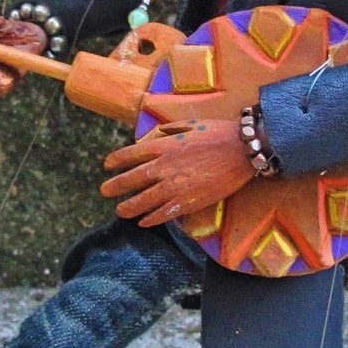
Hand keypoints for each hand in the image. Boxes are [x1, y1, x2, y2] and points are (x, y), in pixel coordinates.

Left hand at [100, 118, 254, 227]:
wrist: (242, 150)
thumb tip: (154, 136)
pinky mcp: (188, 201)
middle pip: (132, 179)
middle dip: (115, 186)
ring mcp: (175, 186)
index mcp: (164, 145)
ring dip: (129, 207)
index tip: (107, 165)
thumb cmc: (218, 133)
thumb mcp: (189, 124)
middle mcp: (164, 166)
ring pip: (144, 200)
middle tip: (104, 191)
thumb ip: (168, 131)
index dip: (116, 160)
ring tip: (120, 211)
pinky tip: (143, 223)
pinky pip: (163, 214)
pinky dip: (151, 219)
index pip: (131, 154)